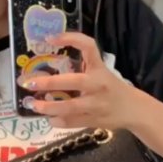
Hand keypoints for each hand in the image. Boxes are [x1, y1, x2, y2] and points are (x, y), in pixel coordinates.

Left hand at [18, 32, 135, 129]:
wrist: (133, 109)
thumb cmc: (111, 87)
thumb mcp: (100, 72)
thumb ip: (81, 68)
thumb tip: (47, 67)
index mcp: (99, 68)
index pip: (88, 46)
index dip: (70, 39)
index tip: (50, 39)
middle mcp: (98, 84)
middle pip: (74, 81)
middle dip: (49, 82)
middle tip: (28, 82)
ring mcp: (97, 104)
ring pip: (71, 106)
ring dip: (49, 106)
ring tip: (33, 104)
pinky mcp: (95, 120)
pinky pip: (73, 122)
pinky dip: (58, 121)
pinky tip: (49, 118)